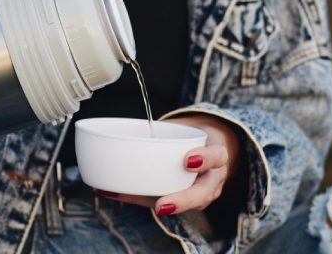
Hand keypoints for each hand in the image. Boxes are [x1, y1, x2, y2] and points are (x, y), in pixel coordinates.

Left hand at [96, 114, 241, 215]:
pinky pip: (163, 202)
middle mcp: (211, 179)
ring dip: (158, 205)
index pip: (217, 156)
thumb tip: (130, 127)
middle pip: (203, 193)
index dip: (205, 159)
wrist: (210, 152)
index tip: (187, 160)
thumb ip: (173, 130)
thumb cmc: (196, 140)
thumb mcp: (194, 129)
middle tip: (161, 205)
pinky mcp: (182, 200)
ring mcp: (200, 194)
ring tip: (132, 200)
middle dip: (182, 201)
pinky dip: (138, 198)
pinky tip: (113, 191)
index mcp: (217, 156)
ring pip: (184, 205)